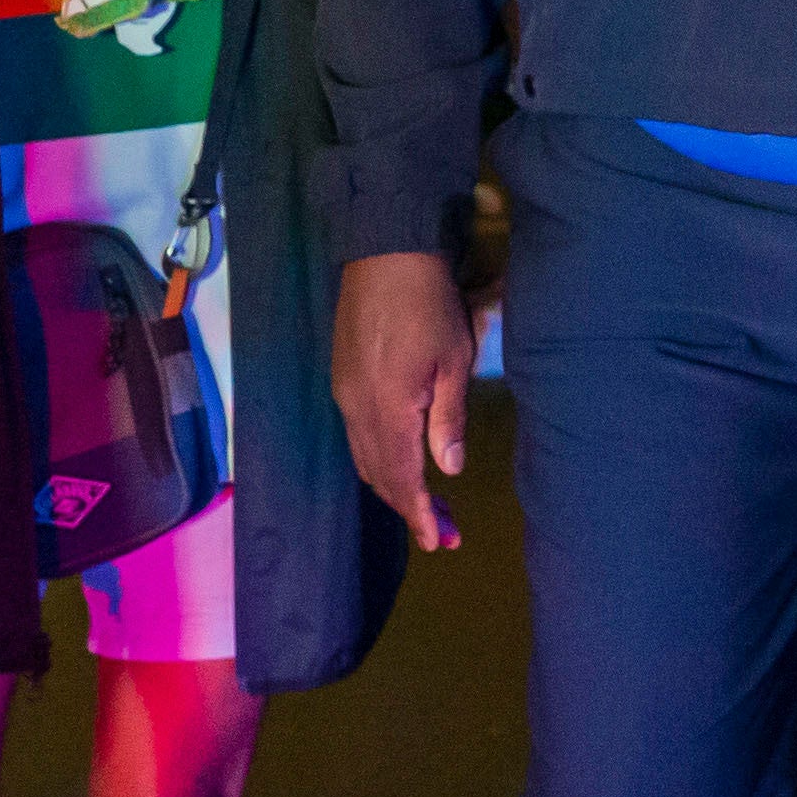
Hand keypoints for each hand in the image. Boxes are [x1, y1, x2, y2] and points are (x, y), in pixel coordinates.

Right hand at [329, 249, 471, 551]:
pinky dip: (380, 461)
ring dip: (393, 487)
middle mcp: (356, 410)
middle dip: (409, 508)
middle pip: (378, 476)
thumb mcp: (454, 360)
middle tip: (443, 534)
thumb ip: (448, 418)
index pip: (401, 477)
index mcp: (386, 409)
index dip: (419, 514)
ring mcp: (344, 395)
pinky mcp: (342, 380)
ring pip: (365, 459)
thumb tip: (449, 471)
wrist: (385, 254)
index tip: (439, 541)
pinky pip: (358, 437)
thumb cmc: (431, 304)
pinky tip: (402, 464)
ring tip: (427, 508)